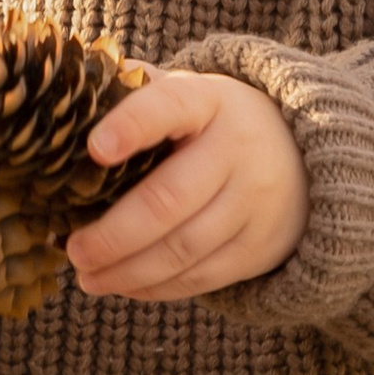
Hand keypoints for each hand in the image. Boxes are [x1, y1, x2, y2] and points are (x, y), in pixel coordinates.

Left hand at [69, 69, 309, 301]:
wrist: (301, 158)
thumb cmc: (213, 123)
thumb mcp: (187, 92)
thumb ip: (135, 90)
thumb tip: (74, 86)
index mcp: (208, 101)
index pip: (169, 106)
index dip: (131, 126)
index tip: (94, 149)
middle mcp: (236, 150)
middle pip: (169, 199)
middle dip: (114, 233)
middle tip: (72, 249)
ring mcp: (252, 203)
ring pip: (183, 248)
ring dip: (128, 270)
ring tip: (87, 278)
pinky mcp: (258, 248)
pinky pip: (201, 277)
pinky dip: (156, 288)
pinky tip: (122, 285)